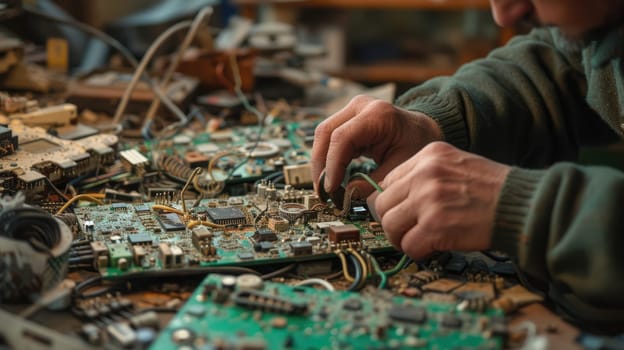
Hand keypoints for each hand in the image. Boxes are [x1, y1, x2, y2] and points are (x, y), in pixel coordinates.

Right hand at [312, 95, 441, 195]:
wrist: (423, 130)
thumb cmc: (416, 145)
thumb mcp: (400, 166)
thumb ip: (374, 182)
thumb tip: (347, 195)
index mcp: (378, 114)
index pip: (342, 138)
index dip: (332, 165)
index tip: (331, 188)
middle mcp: (360, 106)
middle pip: (326, 133)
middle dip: (321, 165)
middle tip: (322, 191)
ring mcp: (351, 110)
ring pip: (323, 135)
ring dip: (321, 162)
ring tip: (324, 187)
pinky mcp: (347, 119)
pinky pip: (329, 138)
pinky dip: (327, 158)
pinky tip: (330, 177)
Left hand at [371, 142, 510, 259]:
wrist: (523, 205)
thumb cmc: (492, 189)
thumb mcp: (456, 164)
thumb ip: (425, 175)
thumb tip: (395, 198)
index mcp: (428, 155)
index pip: (387, 181)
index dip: (394, 202)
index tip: (403, 212)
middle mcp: (424, 173)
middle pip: (381, 204)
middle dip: (393, 221)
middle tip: (408, 230)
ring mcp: (428, 199)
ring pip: (389, 225)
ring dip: (401, 238)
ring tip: (419, 240)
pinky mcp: (436, 226)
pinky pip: (408, 245)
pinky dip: (417, 252)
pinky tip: (432, 248)